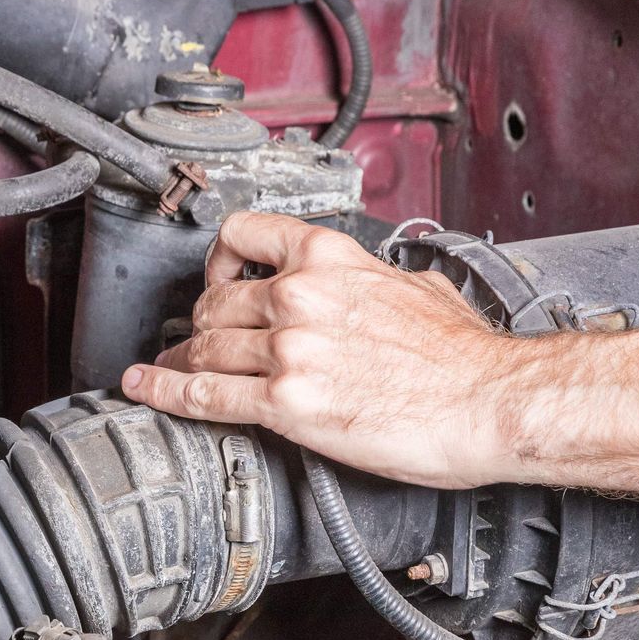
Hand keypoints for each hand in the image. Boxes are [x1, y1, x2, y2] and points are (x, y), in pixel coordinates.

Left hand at [120, 211, 523, 487]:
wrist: (492, 402)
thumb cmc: (466, 356)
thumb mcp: (416, 285)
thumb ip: (370, 278)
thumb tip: (366, 283)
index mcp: (327, 257)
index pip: (240, 236)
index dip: (217, 260)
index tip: (215, 277)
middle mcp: (299, 296)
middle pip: (214, 303)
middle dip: (201, 324)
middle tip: (196, 340)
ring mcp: (287, 349)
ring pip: (205, 349)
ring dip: (181, 362)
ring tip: (170, 371)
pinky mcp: (285, 403)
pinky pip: (203, 396)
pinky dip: (164, 393)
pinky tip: (146, 389)